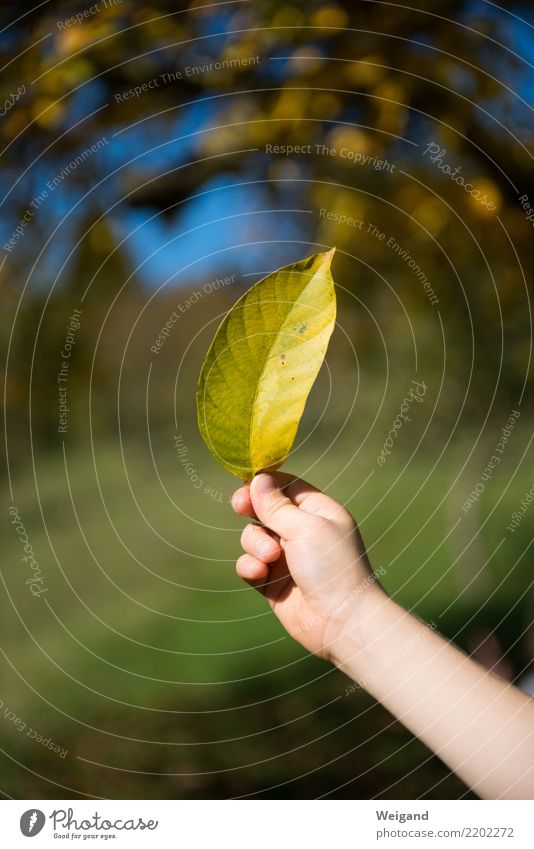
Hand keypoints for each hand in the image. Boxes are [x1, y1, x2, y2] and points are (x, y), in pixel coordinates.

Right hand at [231, 472, 383, 662]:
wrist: (341, 621)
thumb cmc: (331, 567)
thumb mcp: (305, 527)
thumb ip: (276, 505)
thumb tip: (258, 479)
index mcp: (318, 512)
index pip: (287, 487)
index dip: (265, 483)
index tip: (246, 483)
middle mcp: (302, 532)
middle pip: (265, 509)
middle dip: (251, 508)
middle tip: (239, 506)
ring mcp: (286, 558)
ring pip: (253, 537)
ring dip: (255, 543)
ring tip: (270, 557)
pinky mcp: (272, 582)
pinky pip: (250, 565)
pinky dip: (250, 566)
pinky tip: (258, 573)